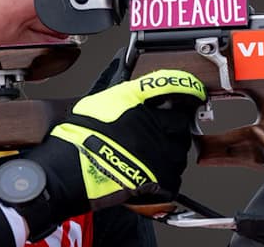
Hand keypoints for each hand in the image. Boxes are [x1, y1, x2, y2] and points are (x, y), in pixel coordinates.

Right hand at [15, 69, 204, 238]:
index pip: (171, 84)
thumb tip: (139, 93)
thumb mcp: (98, 101)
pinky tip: (151, 174)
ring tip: (153, 154)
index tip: (194, 91)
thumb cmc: (77, 137)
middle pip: (182, 122)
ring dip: (171, 151)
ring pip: (180, 150)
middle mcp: (151, 124)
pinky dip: (166, 177)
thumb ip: (124, 95)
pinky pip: (174, 177)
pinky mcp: (158, 177)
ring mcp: (157, 152)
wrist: (69, 171)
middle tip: (164, 131)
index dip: (188, 86)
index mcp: (136, 101)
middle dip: (176, 126)